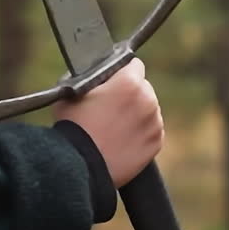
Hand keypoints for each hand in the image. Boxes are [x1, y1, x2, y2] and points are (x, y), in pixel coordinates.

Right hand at [53, 58, 163, 186]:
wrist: (80, 166)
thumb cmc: (72, 126)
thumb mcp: (72, 91)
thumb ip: (89, 78)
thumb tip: (93, 74)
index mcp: (129, 82)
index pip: (133, 64)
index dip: (120, 71)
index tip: (111, 81)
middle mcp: (148, 99)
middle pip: (143, 87)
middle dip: (129, 94)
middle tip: (109, 108)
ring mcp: (155, 123)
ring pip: (148, 110)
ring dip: (136, 114)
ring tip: (114, 127)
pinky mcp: (156, 143)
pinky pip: (151, 131)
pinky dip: (140, 133)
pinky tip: (121, 140)